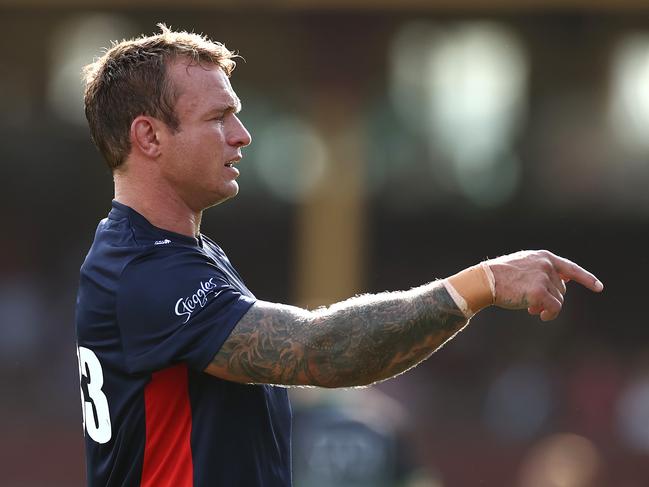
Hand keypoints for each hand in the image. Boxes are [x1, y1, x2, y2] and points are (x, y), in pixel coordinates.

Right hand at [486, 250, 603, 321]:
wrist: (486, 280)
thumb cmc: (500, 276)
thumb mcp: (524, 267)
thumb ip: (542, 272)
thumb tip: (562, 285)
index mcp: (543, 257)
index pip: (571, 268)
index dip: (586, 279)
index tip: (598, 287)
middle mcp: (547, 265)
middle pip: (562, 289)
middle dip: (551, 298)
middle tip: (534, 305)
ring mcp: (544, 278)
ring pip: (558, 300)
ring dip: (547, 307)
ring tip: (532, 308)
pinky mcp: (539, 292)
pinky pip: (554, 308)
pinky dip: (550, 314)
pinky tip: (540, 315)